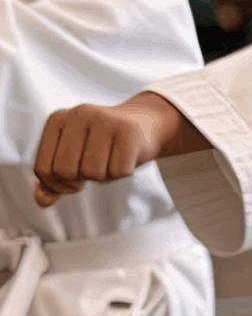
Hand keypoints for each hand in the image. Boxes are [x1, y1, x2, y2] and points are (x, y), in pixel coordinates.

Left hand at [32, 93, 188, 206]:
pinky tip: (125, 158)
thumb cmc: (102, 146)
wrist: (144, 125)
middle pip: (65, 171)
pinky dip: (122, 173)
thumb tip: (42, 201)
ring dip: (102, 177)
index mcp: (57, 119)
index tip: (72, 180)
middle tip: (90, 174)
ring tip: (108, 162)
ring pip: (92, 172)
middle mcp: (79, 114)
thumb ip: (52, 181)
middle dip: (78, 182)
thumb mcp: (72, 159)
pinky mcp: (129, 130)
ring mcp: (105, 120)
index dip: (57, 185)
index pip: (42, 169)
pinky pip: (118, 171)